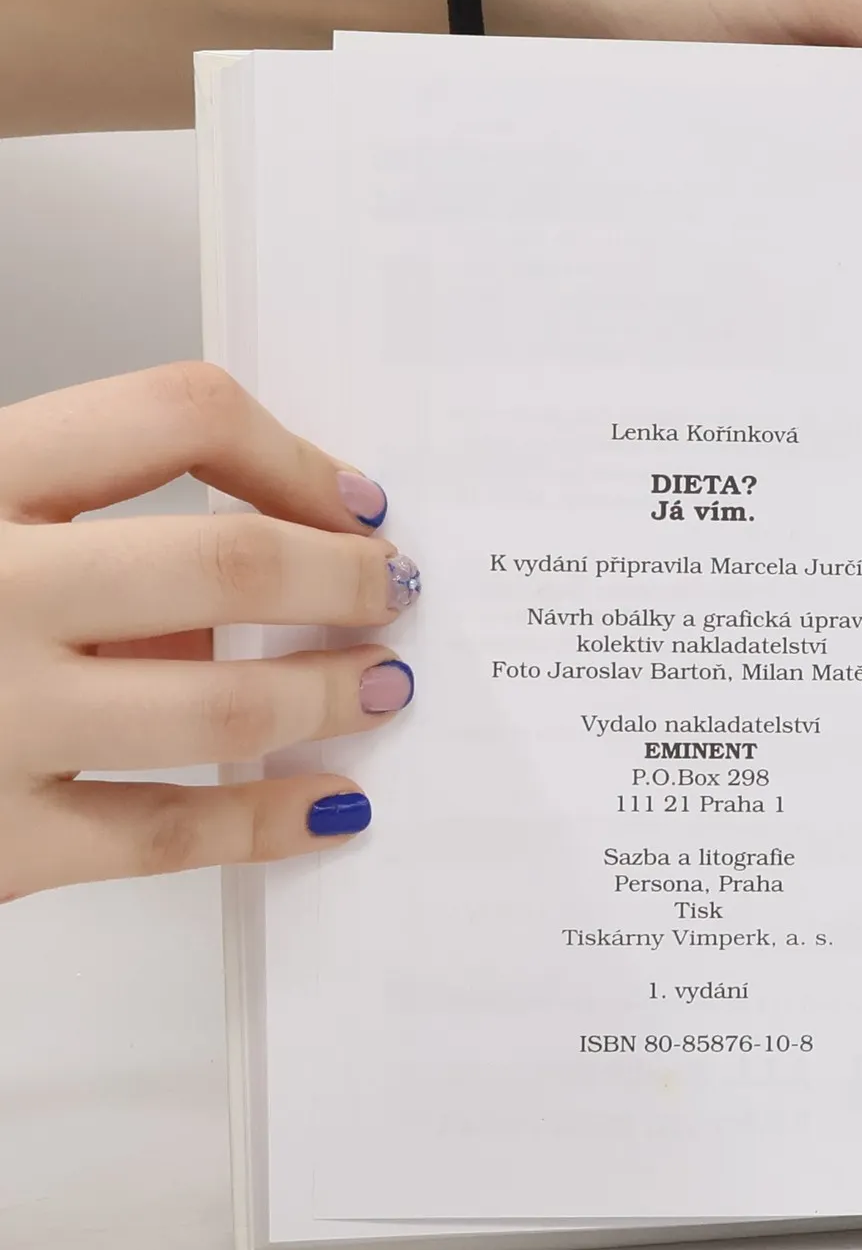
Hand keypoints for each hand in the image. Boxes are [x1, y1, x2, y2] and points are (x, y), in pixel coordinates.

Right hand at [0, 364, 418, 900]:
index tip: (356, 499)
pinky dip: (270, 819)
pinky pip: (172, 835)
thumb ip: (76, 530)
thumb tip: (259, 580)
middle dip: (344, 579)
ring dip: (330, 694)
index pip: (175, 414)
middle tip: (396, 593)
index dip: (294, 453)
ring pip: (220, 708)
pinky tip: (330, 806)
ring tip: (384, 687)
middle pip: (226, 563)